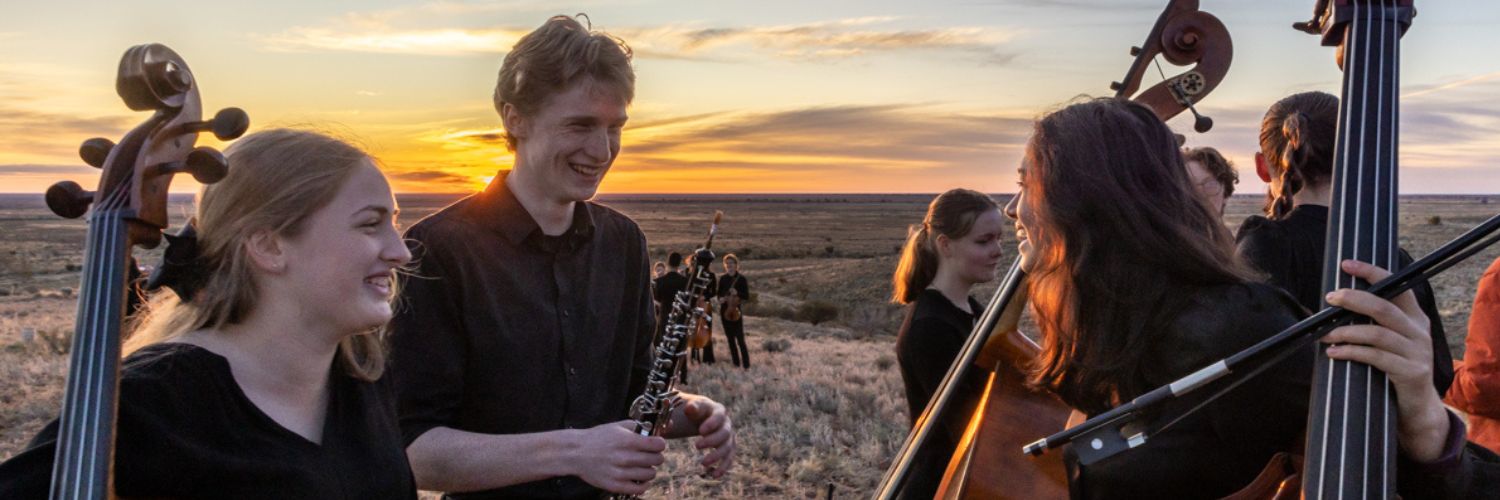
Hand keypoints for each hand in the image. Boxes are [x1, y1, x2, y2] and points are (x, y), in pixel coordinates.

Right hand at [570, 420, 666, 494]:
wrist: (576, 453)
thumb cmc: (598, 438)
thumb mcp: (617, 426)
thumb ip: (638, 426)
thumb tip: (658, 427)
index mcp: (628, 441)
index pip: (658, 445)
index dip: (660, 444)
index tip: (656, 445)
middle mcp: (625, 457)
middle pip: (657, 460)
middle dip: (656, 456)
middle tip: (649, 455)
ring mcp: (620, 473)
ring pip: (651, 474)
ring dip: (649, 470)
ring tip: (642, 466)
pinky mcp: (615, 485)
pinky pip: (639, 489)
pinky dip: (643, 484)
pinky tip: (640, 479)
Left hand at [666, 394, 735, 477]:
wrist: (701, 416)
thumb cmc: (695, 410)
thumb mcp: (691, 406)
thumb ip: (691, 407)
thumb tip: (690, 408)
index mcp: (719, 410)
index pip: (719, 416)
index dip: (712, 424)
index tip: (700, 431)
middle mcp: (727, 423)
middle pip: (725, 433)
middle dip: (712, 441)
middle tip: (696, 446)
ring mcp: (729, 436)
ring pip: (728, 447)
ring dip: (717, 456)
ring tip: (703, 463)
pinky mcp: (728, 448)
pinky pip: (729, 458)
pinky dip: (724, 467)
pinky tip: (715, 475)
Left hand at [1321, 259, 1449, 462]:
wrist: (1416, 406)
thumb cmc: (1393, 367)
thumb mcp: (1387, 340)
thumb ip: (1371, 321)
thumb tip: (1332, 303)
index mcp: (1413, 316)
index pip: (1395, 285)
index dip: (1371, 273)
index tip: (1346, 264)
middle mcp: (1419, 330)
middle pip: (1384, 307)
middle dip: (1354, 299)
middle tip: (1329, 299)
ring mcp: (1417, 351)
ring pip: (1377, 333)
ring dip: (1345, 331)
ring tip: (1324, 335)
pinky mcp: (1411, 372)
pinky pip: (1376, 357)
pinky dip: (1351, 353)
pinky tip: (1333, 353)